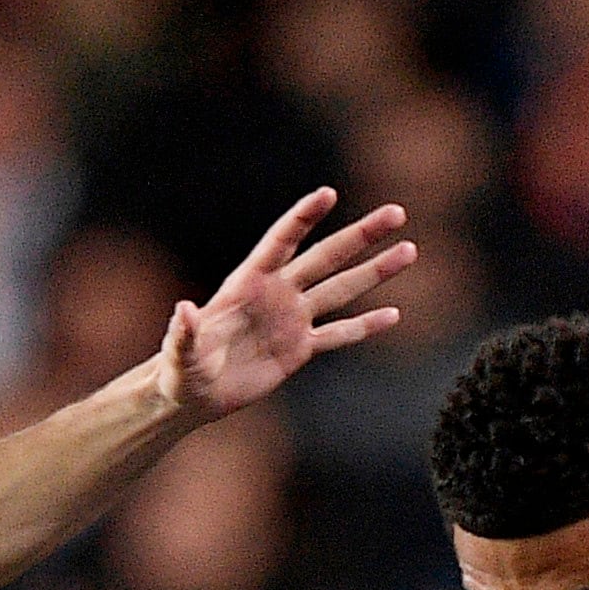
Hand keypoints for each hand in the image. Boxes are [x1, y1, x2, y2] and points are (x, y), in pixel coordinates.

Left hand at [158, 189, 412, 421]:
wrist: (193, 395)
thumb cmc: (179, 370)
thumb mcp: (179, 352)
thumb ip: (183, 331)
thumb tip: (183, 309)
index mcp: (248, 283)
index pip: (282, 241)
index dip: (304, 217)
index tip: (328, 194)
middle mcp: (278, 293)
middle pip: (326, 257)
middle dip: (361, 235)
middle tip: (396, 213)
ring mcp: (292, 319)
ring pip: (342, 289)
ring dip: (375, 272)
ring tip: (409, 250)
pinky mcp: (300, 349)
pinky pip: (338, 334)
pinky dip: (365, 327)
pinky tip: (394, 315)